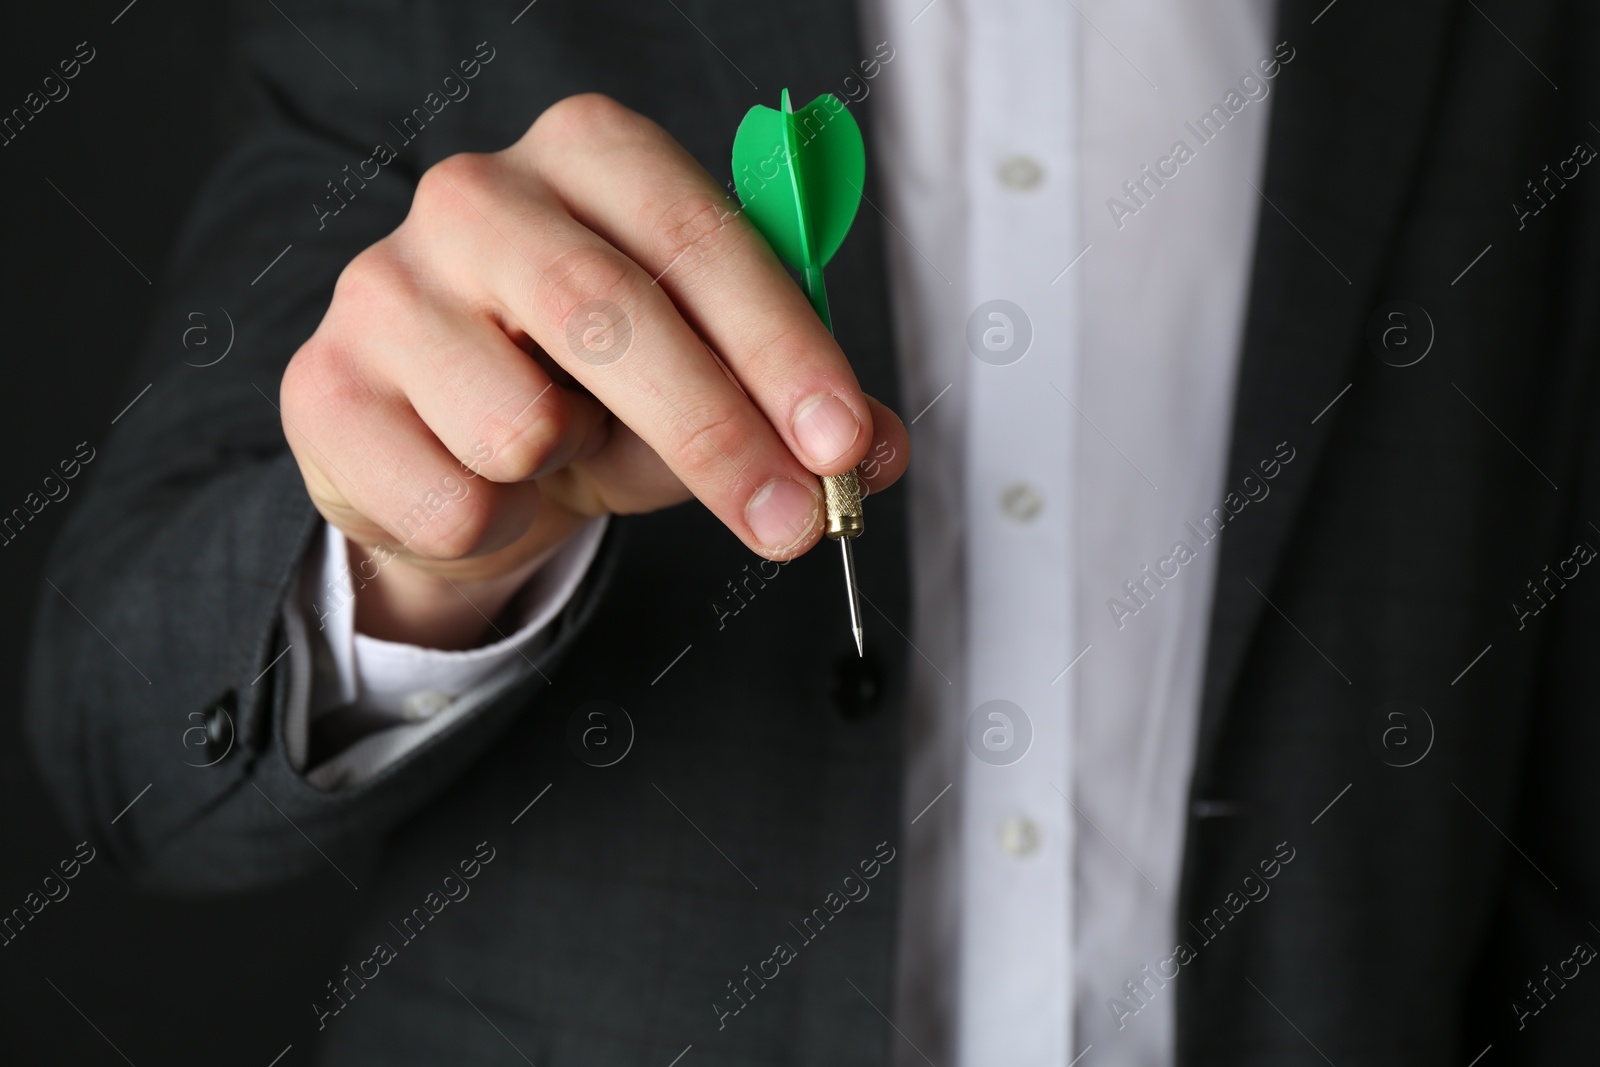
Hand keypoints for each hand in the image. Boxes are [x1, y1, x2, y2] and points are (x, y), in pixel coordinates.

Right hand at [279, 94, 909, 648]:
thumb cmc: (596, 392)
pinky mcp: (320, 387)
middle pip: (608, 314)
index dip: (782, 348)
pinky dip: (494, 523)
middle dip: (715, 435)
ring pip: (518, 424)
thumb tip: (875, 456)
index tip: (843, 445)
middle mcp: (476, 196)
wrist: (447, 445)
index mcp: (591, 157)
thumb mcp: (710, 385)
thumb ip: (797, 413)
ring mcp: (383, 286)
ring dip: (567, 471)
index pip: (700, 237)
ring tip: (554, 448)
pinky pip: (449, 498)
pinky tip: (474, 480)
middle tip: (791, 526)